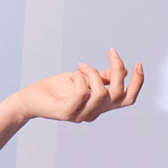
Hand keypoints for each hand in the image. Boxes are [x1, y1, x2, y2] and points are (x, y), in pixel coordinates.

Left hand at [19, 47, 143, 122]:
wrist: (30, 99)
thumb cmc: (56, 89)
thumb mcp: (82, 78)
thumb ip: (101, 77)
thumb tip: (120, 69)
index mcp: (101, 105)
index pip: (128, 99)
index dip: (138, 83)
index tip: (138, 63)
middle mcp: (94, 112)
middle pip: (120, 95)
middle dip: (119, 71)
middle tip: (111, 52)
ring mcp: (82, 114)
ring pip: (101, 93)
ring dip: (93, 73)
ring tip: (81, 67)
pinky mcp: (68, 113)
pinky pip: (82, 93)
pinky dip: (80, 78)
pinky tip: (72, 75)